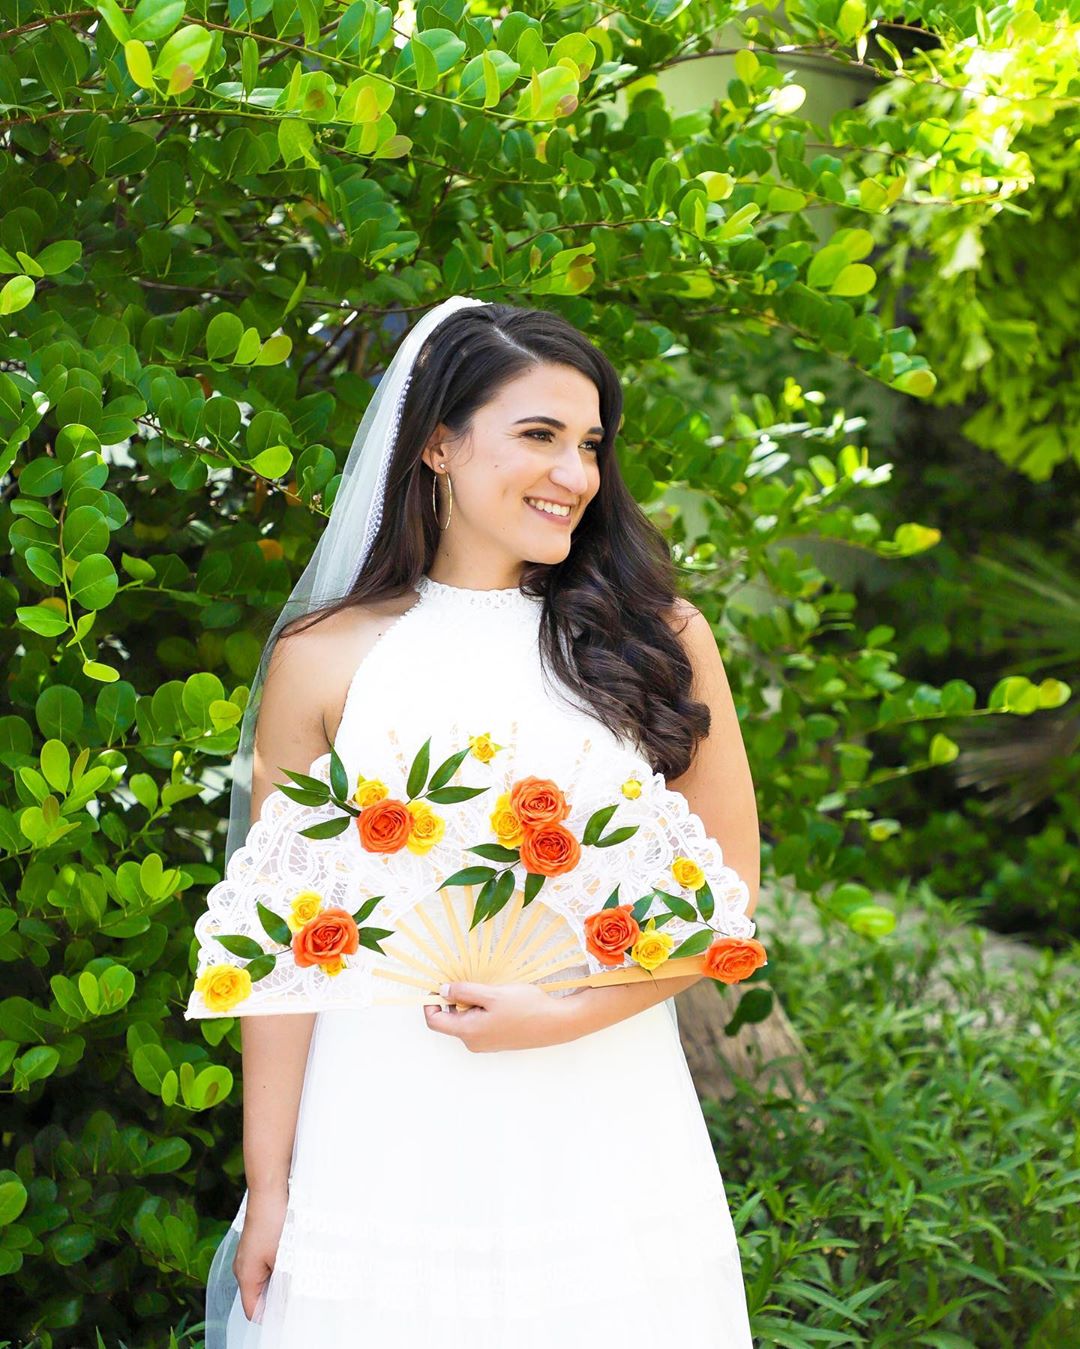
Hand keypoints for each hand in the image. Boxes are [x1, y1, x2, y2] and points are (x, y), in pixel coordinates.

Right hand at [233, 1186, 287, 1321]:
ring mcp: (249, 1254)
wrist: (269, 1190)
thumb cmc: (273, 1222)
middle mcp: (243, 1267)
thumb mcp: (284, 1256)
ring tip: (299, 1276)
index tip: (290, 1314)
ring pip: (265, 1278)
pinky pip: (267, 1263)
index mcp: (246, 1276)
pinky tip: (294, 1259)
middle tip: (299, 1296)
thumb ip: (286, 1283)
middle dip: (278, 1298)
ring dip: (280, 1279)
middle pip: (259, 1295)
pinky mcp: (257, 1242)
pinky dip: (279, 1265)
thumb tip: (292, 1301)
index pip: (254, 1310)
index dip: (271, 1316)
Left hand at [422, 980, 572, 1051]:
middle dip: (454, 999)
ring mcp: (486, 1043)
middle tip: (468, 980)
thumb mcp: (492, 994)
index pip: (435, 1021)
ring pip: (466, 1019)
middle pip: (450, 1019)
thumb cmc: (525, 1007)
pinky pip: (479, 1023)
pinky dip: (481, 1009)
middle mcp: (474, 1042)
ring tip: (488, 989)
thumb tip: (442, 990)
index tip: (438, 984)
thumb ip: (464, 992)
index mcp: (469, 1032)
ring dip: (470, 1002)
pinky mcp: (496, 1039)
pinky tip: (497, 998)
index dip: (431, 1002)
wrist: (555, 1023)